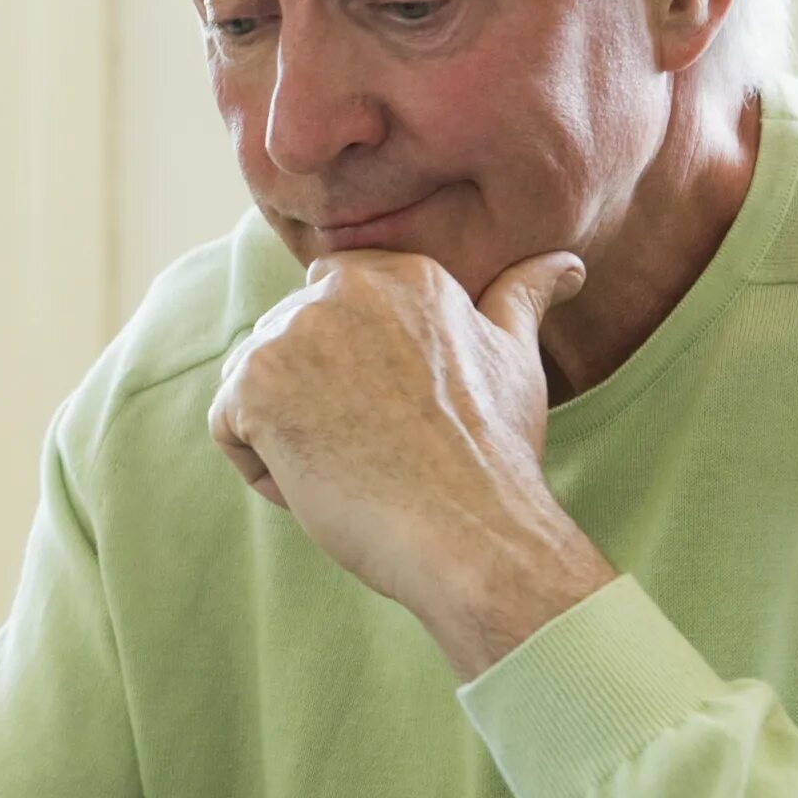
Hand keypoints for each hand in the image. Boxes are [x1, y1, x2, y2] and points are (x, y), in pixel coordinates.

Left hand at [207, 248, 614, 677]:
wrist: (474, 533)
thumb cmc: (495, 456)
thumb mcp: (515, 358)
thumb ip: (523, 297)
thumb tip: (568, 263)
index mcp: (400, 271)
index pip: (330, 312)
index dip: (353, 376)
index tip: (402, 416)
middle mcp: (341, 286)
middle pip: (286, 348)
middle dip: (317, 406)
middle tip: (384, 449)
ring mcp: (291, 331)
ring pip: (253, 387)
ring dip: (289, 436)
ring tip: (358, 466)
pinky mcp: (253, 384)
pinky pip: (230, 429)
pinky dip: (265, 472)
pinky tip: (326, 485)